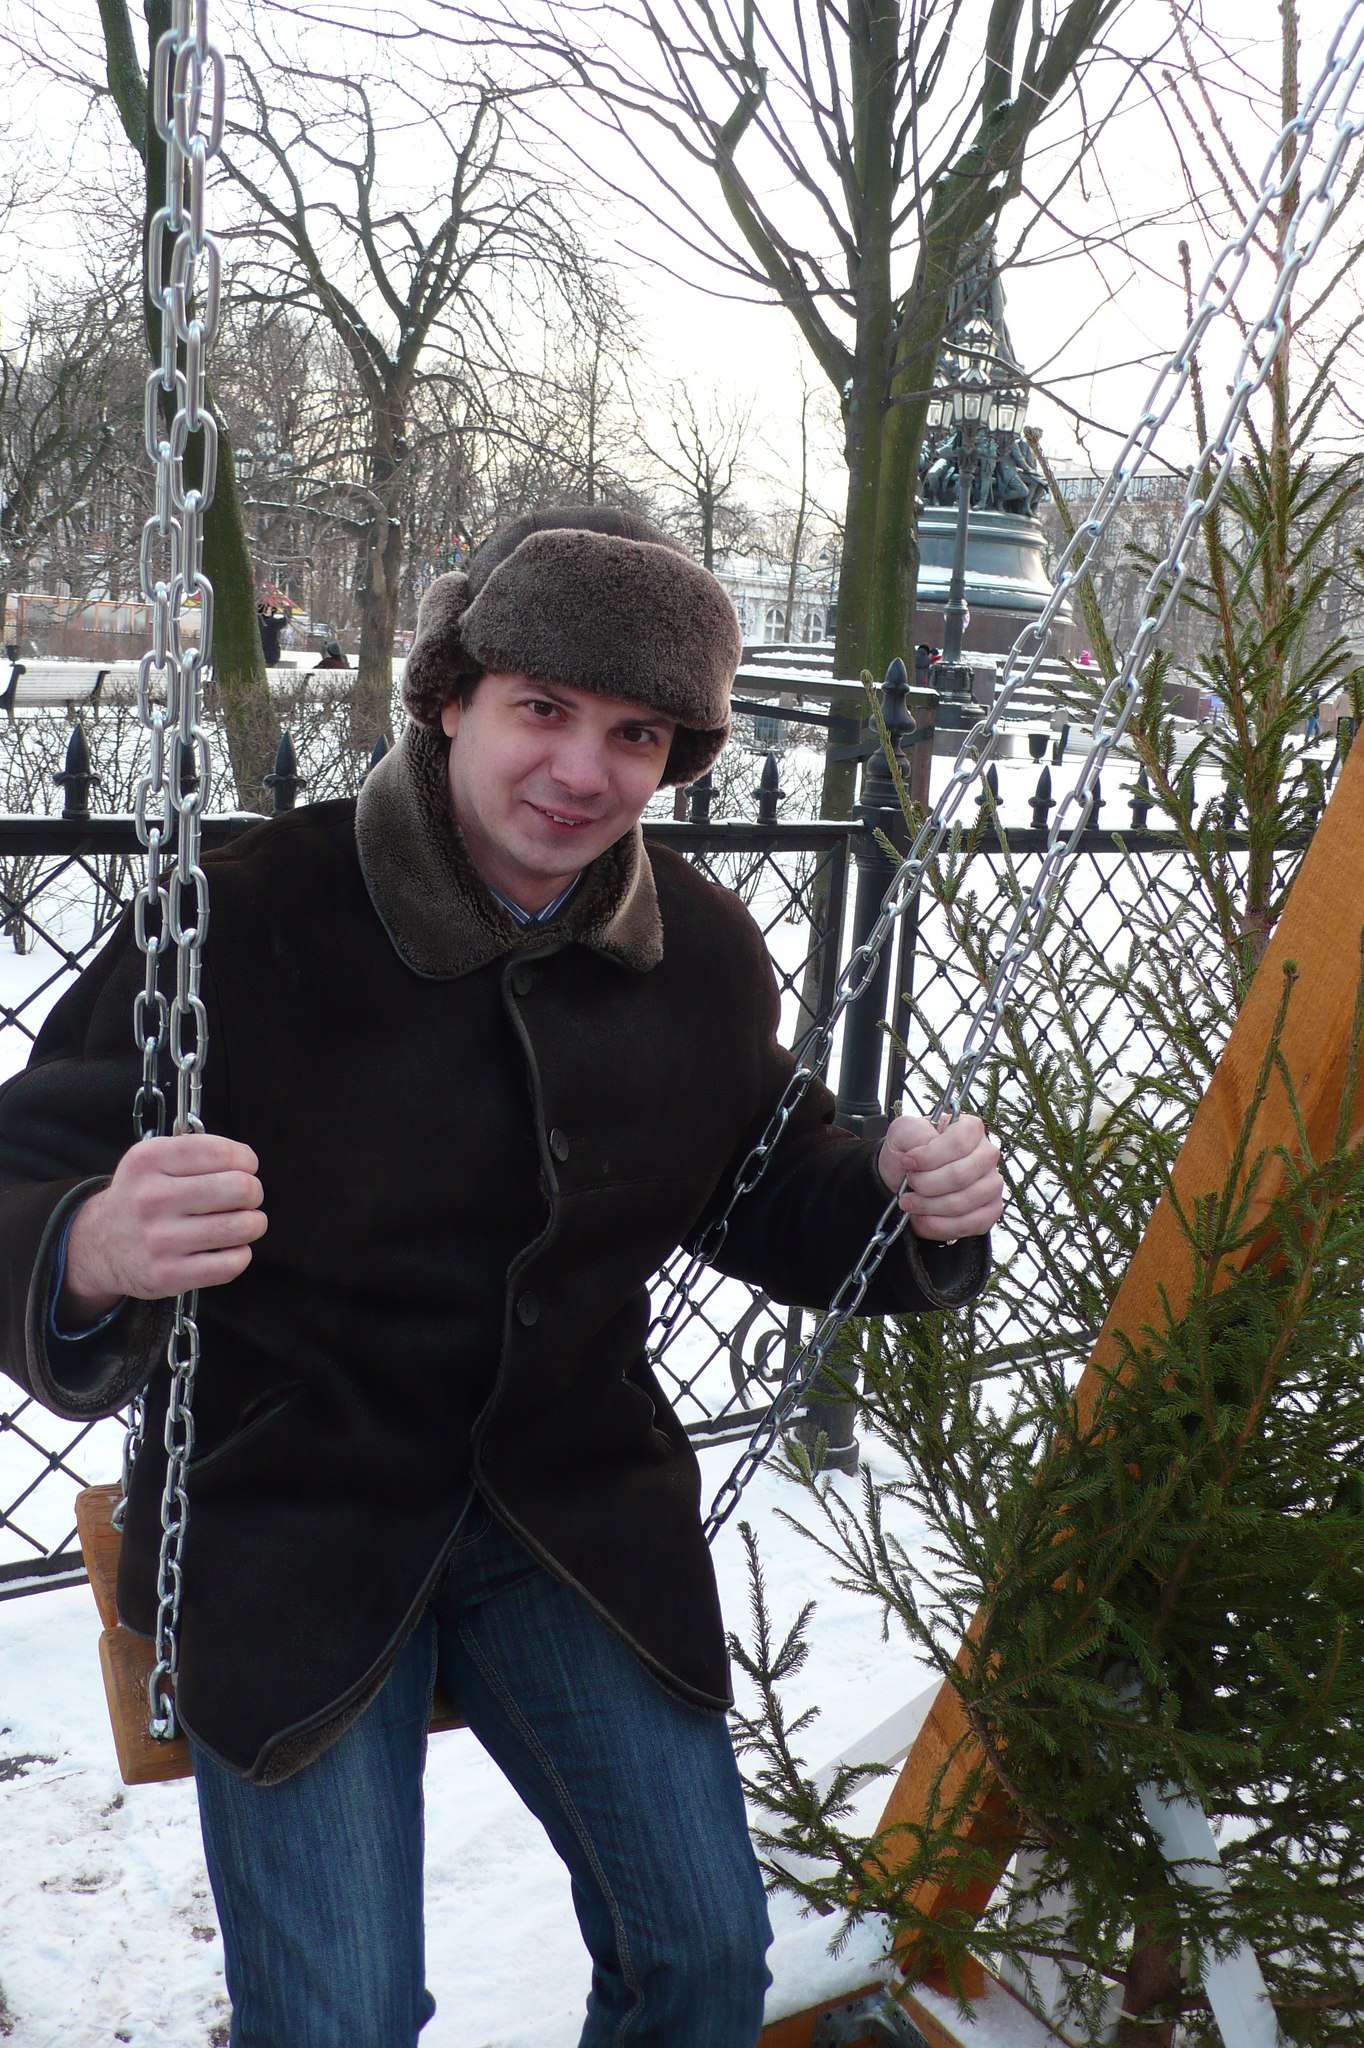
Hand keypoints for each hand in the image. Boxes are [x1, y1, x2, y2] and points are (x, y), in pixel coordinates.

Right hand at [62, 1134, 266, 1319]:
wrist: (98, 1246)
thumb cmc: (140, 1198)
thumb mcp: (152, 1160)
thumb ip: (196, 1151)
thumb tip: (246, 1163)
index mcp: (149, 1161)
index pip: (221, 1152)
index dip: (246, 1160)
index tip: (245, 1167)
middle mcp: (152, 1199)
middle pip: (240, 1188)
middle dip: (253, 1191)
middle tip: (245, 1197)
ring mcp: (160, 1240)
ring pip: (242, 1227)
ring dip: (253, 1223)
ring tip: (242, 1222)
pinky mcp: (168, 1274)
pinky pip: (232, 1264)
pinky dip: (241, 1254)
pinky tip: (229, 1247)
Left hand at [876, 1114, 1002, 1240]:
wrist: (904, 1178)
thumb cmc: (908, 1151)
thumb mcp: (902, 1131)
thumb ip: (914, 1132)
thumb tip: (927, 1146)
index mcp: (970, 1128)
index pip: (958, 1143)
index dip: (929, 1157)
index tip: (907, 1162)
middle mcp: (987, 1154)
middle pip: (961, 1176)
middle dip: (926, 1185)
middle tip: (910, 1183)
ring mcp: (992, 1183)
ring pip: (964, 1202)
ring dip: (930, 1206)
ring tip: (911, 1202)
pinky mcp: (991, 1210)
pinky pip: (972, 1224)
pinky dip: (941, 1225)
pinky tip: (924, 1218)